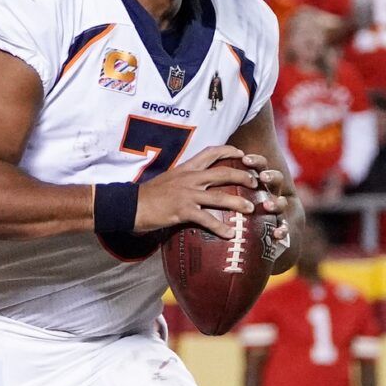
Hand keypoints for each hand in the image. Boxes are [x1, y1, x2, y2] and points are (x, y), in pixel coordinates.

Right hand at [133, 144, 258, 236]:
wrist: (130, 205)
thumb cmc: (149, 196)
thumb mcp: (168, 180)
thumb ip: (184, 179)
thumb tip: (198, 184)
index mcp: (186, 168)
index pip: (211, 152)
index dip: (229, 151)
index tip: (242, 154)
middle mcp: (189, 178)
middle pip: (223, 172)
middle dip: (242, 175)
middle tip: (255, 182)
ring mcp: (186, 194)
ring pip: (219, 195)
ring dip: (238, 202)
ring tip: (250, 208)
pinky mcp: (182, 210)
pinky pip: (206, 219)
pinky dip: (220, 227)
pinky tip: (230, 234)